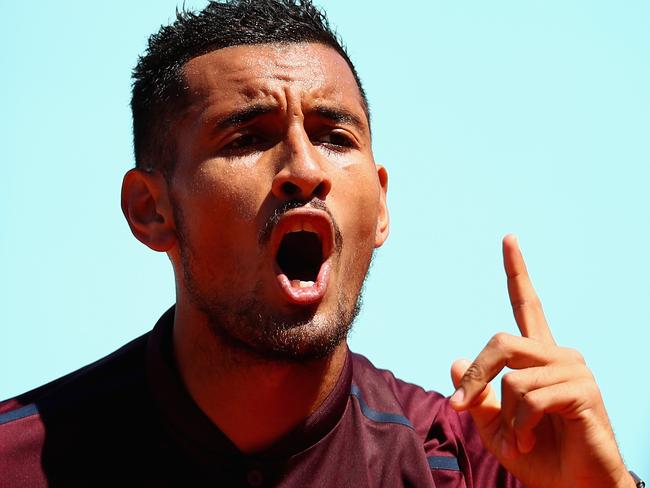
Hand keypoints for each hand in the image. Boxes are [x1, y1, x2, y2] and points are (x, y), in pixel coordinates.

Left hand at [449, 235, 634, 487]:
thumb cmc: (539, 457)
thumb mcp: (495, 427)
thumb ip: (476, 395)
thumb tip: (454, 359)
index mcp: (538, 358)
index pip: (526, 304)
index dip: (517, 272)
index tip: (508, 239)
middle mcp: (558, 354)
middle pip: (499, 342)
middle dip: (474, 378)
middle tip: (461, 408)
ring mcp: (574, 369)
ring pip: (511, 377)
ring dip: (507, 417)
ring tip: (523, 436)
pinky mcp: (583, 390)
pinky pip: (529, 398)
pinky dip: (521, 426)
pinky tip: (535, 438)